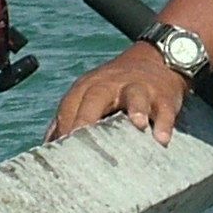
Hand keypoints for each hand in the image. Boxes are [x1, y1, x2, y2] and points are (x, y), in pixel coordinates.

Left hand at [46, 41, 188, 145]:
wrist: (157, 58)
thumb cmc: (118, 86)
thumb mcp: (92, 94)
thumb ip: (71, 116)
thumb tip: (48, 143)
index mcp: (89, 86)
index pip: (69, 105)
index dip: (62, 127)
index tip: (59, 155)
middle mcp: (111, 84)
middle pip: (95, 98)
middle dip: (86, 119)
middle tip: (81, 144)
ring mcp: (138, 88)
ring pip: (134, 97)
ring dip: (135, 109)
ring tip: (137, 125)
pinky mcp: (162, 96)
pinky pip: (163, 109)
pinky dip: (163, 123)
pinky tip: (161, 138)